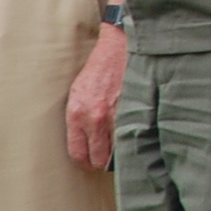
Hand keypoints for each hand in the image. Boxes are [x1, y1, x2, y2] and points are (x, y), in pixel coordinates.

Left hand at [66, 23, 125, 168]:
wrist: (117, 48)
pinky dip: (132, 138)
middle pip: (98, 158)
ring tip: (120, 147)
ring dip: (119, 152)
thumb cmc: (97, 70)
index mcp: (77, 114)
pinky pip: (132, 135)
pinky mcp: (133, 109)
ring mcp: (116, 115)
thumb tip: (85, 141)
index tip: (90, 162)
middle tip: (106, 158)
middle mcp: (95, 117)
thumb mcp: (77, 93)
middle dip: (102, 161)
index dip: (85, 162)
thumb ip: (79, 119)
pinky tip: (132, 134)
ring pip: (117, 151)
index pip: (78, 153)